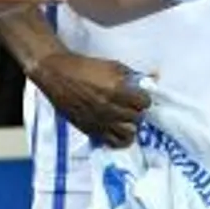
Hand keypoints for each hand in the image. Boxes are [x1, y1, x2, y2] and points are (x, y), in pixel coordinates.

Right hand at [30, 52, 150, 147]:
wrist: (57, 75)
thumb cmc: (85, 67)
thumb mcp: (112, 66)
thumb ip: (132, 75)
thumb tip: (152, 78)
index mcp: (116, 90)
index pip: (144, 103)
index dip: (143, 98)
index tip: (138, 96)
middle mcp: (110, 109)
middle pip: (138, 118)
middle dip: (137, 111)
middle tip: (131, 106)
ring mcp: (100, 122)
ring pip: (129, 134)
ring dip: (130, 126)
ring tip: (126, 119)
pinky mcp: (91, 130)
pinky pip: (113, 142)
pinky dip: (119, 138)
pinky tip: (117, 130)